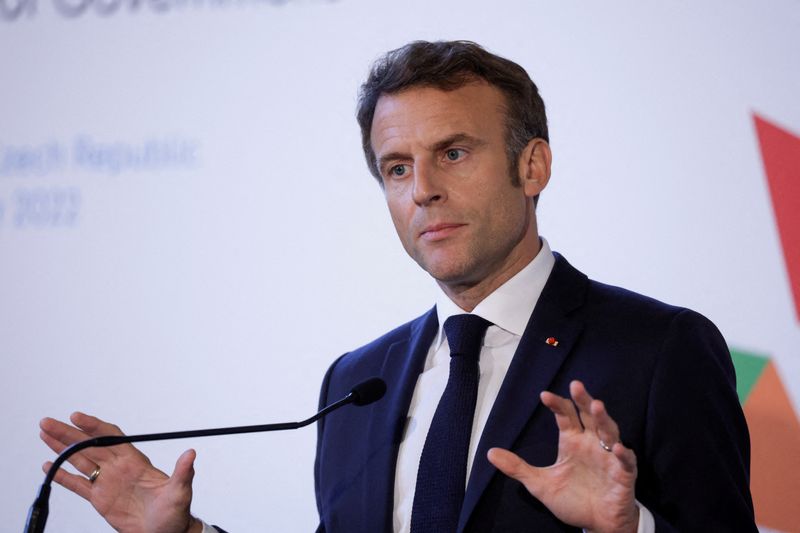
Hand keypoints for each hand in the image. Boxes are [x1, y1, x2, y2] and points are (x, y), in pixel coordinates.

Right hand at [39, 412, 201, 532]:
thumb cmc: (175, 513)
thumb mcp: (180, 491)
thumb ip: (183, 472)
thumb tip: (191, 453)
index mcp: (134, 461)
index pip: (110, 436)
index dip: (93, 426)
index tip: (76, 417)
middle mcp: (118, 467)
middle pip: (89, 445)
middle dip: (68, 433)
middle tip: (48, 422)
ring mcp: (107, 482)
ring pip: (80, 460)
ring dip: (61, 448)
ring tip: (44, 434)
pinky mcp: (99, 499)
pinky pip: (77, 484)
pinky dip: (62, 476)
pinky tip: (48, 466)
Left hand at [487, 380, 637, 532]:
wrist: (596, 525)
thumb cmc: (573, 500)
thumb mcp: (540, 484)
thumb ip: (517, 468)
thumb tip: (489, 453)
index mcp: (572, 441)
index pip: (565, 416)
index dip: (556, 405)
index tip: (544, 396)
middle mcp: (591, 443)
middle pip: (588, 415)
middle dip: (583, 400)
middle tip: (575, 386)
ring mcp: (609, 457)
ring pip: (608, 431)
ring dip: (603, 419)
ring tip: (596, 406)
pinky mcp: (623, 474)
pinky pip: (626, 461)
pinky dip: (622, 453)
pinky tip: (616, 447)